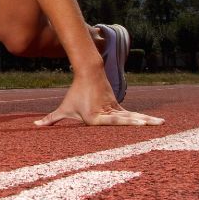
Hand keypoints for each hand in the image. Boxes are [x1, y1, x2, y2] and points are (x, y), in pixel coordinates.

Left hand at [34, 73, 164, 126]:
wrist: (89, 73)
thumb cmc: (75, 94)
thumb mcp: (63, 109)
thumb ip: (51, 119)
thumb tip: (35, 126)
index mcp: (96, 117)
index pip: (111, 120)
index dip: (123, 121)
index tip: (135, 123)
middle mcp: (108, 113)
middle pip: (125, 119)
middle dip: (140, 123)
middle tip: (154, 125)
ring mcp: (116, 109)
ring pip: (132, 116)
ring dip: (147, 120)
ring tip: (162, 124)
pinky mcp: (119, 107)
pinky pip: (133, 115)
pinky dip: (143, 119)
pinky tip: (155, 123)